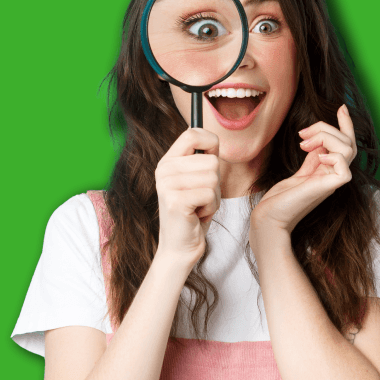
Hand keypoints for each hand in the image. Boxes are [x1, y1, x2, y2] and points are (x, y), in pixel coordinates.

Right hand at [155, 128, 221, 269]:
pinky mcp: (176, 201)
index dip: (210, 142)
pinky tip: (197, 214)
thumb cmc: (193, 212)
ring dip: (214, 197)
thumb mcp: (196, 180)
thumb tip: (213, 137)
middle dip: (215, 182)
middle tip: (201, 197)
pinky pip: (210, 194)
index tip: (212, 157)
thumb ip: (201, 160)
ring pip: (213, 178)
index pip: (192, 133)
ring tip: (199, 206)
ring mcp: (168, 185)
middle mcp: (164, 170)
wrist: (180, 246)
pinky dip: (211, 208)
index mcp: (168, 161)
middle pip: (211, 160)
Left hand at [251, 104, 355, 236]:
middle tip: (302, 134)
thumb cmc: (281, 199)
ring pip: (348, 149)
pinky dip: (334, 156)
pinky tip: (317, 156)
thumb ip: (312, 156)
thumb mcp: (300, 170)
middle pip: (348, 142)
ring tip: (304, 143)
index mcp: (328, 170)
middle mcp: (333, 174)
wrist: (269, 217)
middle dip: (327, 127)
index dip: (346, 124)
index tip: (341, 107)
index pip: (346, 143)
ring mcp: (331, 182)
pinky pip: (345, 169)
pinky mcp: (327, 189)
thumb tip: (318, 138)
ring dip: (326, 137)